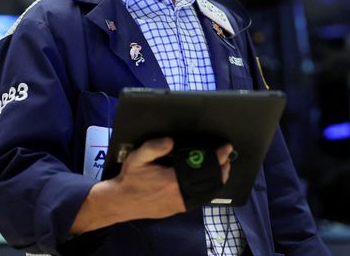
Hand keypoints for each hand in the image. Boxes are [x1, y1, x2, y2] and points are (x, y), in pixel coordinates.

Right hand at [70, 138, 234, 233]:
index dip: (217, 157)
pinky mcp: (178, 208)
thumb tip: (171, 140)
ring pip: (206, 192)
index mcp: (173, 179)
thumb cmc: (130, 178)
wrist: (121, 202)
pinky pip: (199, 199)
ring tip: (223, 167)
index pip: (202, 167)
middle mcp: (180, 194)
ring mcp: (181, 203)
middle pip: (209, 181)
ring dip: (217, 179)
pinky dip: (208, 189)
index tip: (226, 147)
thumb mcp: (137, 158)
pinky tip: (210, 182)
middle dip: (222, 167)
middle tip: (227, 156)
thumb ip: (153, 147)